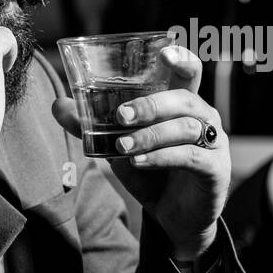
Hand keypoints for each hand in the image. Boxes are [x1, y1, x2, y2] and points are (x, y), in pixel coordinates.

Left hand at [52, 46, 229, 259]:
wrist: (174, 218)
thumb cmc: (151, 173)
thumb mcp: (118, 147)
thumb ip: (91, 126)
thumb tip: (58, 105)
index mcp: (183, 103)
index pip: (190, 71)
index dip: (181, 59)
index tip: (164, 53)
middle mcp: (203, 117)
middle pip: (184, 98)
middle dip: (151, 104)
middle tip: (120, 116)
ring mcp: (214, 143)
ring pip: (186, 127)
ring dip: (150, 135)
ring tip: (121, 147)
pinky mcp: (215, 169)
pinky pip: (190, 156)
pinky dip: (161, 157)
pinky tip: (139, 162)